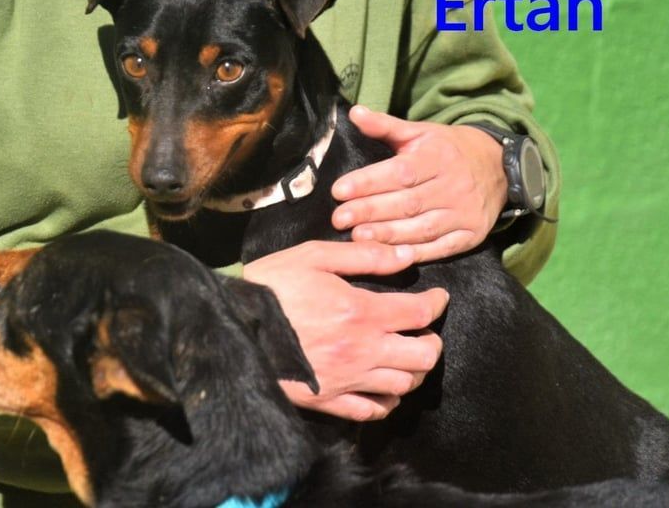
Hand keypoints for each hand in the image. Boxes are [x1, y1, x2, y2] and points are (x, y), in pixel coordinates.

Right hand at [243, 240, 447, 420]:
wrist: (231, 325)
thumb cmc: (272, 286)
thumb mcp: (315, 256)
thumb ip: (365, 257)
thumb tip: (406, 256)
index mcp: (362, 312)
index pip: (420, 313)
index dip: (437, 303)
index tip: (437, 297)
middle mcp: (362, 350)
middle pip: (424, 356)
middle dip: (432, 341)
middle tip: (422, 330)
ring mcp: (347, 380)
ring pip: (404, 386)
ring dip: (413, 369)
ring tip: (404, 355)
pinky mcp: (328, 401)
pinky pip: (372, 412)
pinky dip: (387, 401)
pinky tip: (382, 386)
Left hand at [331, 106, 507, 261]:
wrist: (499, 168)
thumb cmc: (449, 150)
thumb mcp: (421, 133)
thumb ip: (386, 126)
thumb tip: (354, 112)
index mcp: (439, 157)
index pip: (400, 172)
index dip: (369, 182)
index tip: (339, 190)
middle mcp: (453, 185)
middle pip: (407, 202)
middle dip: (370, 211)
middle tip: (338, 219)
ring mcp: (464, 213)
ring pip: (421, 228)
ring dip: (387, 235)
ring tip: (356, 238)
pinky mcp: (470, 236)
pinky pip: (440, 249)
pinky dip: (414, 254)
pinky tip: (389, 256)